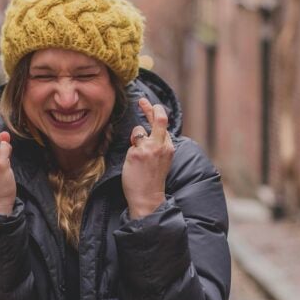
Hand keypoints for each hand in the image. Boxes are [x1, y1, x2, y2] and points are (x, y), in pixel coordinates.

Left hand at [122, 98, 174, 218]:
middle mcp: (162, 145)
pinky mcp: (136, 153)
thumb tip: (144, 130)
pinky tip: (133, 164)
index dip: (156, 112)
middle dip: (150, 107)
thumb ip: (157, 145)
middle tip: (142, 101)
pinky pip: (130, 144)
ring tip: (136, 155)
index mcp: (169, 147)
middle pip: (159, 118)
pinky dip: (130, 150)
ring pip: (138, 130)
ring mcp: (149, 148)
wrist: (148, 198)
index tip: (150, 105)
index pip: (164, 124)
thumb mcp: (162, 160)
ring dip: (134, 138)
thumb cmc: (152, 180)